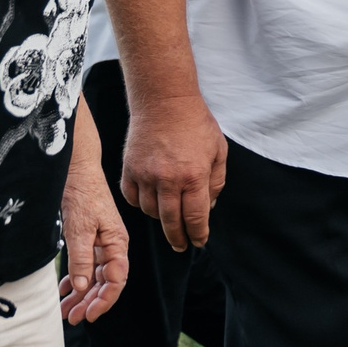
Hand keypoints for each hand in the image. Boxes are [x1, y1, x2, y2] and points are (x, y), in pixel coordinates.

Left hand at [60, 165, 130, 323]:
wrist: (75, 167)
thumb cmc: (83, 192)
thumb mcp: (80, 227)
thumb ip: (82, 257)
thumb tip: (83, 286)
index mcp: (117, 243)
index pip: (116, 280)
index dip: (104, 301)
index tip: (88, 315)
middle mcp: (112, 246)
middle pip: (105, 283)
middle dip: (90, 303)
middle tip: (72, 319)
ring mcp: (100, 243)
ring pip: (93, 277)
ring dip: (80, 296)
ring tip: (65, 312)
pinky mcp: (88, 239)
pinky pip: (85, 266)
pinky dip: (75, 280)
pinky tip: (64, 292)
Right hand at [121, 93, 226, 251]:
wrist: (164, 100)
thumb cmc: (195, 123)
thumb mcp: (218, 151)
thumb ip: (216, 182)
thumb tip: (209, 207)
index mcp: (193, 176)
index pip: (195, 218)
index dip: (198, 235)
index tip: (199, 241)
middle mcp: (168, 179)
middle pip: (171, 222)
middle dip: (178, 238)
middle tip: (181, 245)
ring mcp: (145, 175)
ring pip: (151, 212)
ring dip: (160, 219)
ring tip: (168, 217)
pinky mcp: (129, 169)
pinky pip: (132, 198)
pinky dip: (141, 204)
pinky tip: (150, 202)